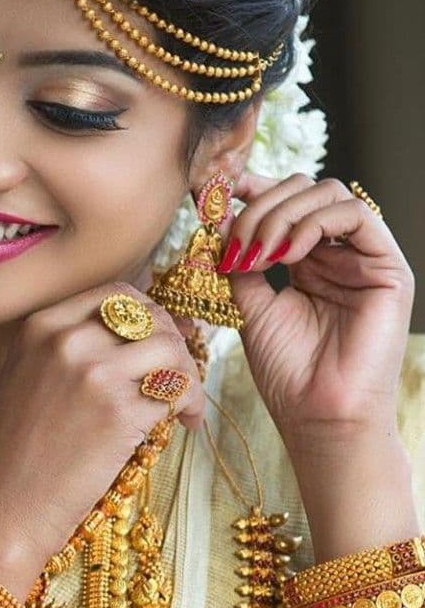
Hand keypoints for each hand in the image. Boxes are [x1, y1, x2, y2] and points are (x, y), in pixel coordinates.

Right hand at [0, 281, 203, 573]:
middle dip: (174, 342)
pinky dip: (191, 403)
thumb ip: (69, 351)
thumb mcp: (26, 379)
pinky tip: (184, 422)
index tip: (160, 338)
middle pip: (149, 317)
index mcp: (40, 326)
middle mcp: (66, 340)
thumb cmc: (14, 456)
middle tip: (179, 373)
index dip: (149, 314)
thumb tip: (139, 338)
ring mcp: (94, 373)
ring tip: (182, 405)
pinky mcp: (120, 411)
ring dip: (187, 374)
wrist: (1, 510)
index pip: (116, 295)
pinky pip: (178, 388)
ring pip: (170, 349)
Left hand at [216, 171, 414, 455]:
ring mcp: (365, 258)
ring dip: (283, 214)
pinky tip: (286, 256)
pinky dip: (313, 224)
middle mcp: (339, 254)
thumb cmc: (288, 373)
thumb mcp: (251, 306)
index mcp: (308, 260)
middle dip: (261, 206)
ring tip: (258, 254)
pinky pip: (355, 214)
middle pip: (305, 190)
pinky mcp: (389, 268)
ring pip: (328, 194)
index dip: (253, 190)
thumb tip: (221, 216)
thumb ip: (240, 259)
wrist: (319, 417)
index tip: (217, 193)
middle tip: (235, 241)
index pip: (285, 203)